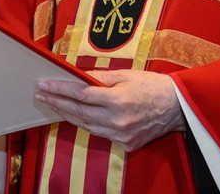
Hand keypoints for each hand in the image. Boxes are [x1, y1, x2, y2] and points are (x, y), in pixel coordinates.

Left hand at [34, 69, 185, 150]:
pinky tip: (76, 116)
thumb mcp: (126, 75)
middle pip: (78, 112)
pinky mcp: (125, 144)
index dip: (60, 89)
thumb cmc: (153, 86)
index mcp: (118, 100)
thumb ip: (100, 77)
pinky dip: (86, 124)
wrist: (178, 108)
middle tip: (41, 93)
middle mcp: (118, 120)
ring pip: (86, 126)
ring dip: (67, 115)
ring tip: (53, 104)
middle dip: (57, 102)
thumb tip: (77, 76)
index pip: (80, 94)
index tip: (45, 84)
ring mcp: (121, 135)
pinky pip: (100, 134)